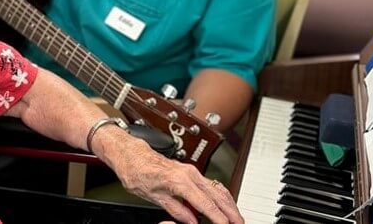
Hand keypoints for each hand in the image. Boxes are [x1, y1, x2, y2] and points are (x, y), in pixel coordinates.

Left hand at [106, 136, 242, 223]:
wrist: (133, 156)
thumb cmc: (139, 172)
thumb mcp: (154, 197)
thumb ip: (176, 210)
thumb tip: (191, 221)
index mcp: (180, 180)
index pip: (204, 203)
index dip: (217, 217)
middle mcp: (189, 173)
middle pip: (216, 194)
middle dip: (230, 210)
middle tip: (239, 223)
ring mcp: (191, 171)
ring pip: (216, 188)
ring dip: (228, 203)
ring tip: (234, 216)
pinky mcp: (191, 172)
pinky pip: (210, 184)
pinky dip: (220, 196)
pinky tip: (223, 204)